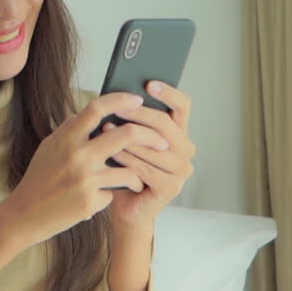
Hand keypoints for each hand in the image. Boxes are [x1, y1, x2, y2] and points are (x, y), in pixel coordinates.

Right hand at [4, 91, 171, 246]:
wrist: (25, 214)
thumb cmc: (39, 179)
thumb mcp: (50, 147)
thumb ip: (71, 130)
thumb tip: (92, 113)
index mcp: (66, 138)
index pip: (97, 108)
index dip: (120, 100)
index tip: (137, 100)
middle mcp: (76, 156)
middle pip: (126, 135)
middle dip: (150, 136)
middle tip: (162, 140)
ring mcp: (85, 179)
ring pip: (129, 170)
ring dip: (138, 174)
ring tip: (137, 179)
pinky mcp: (90, 201)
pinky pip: (115, 192)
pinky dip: (114, 193)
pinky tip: (104, 197)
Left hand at [100, 80, 195, 226]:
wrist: (125, 207)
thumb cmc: (124, 170)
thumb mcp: (127, 140)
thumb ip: (131, 120)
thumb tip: (119, 92)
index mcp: (178, 133)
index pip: (182, 106)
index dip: (168, 93)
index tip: (149, 83)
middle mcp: (185, 150)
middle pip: (166, 124)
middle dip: (139, 115)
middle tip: (118, 107)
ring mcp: (181, 170)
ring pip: (154, 147)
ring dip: (128, 137)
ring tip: (106, 127)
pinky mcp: (172, 187)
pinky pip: (146, 168)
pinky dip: (127, 159)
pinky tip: (112, 153)